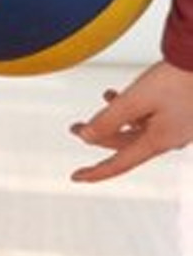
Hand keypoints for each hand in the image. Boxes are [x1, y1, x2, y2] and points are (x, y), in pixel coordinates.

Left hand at [68, 60, 192, 180]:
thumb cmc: (175, 78)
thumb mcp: (133, 100)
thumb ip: (107, 121)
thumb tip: (85, 138)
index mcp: (159, 141)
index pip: (120, 163)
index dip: (97, 171)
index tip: (75, 177)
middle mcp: (171, 139)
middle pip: (126, 143)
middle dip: (99, 135)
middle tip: (74, 126)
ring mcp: (179, 127)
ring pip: (138, 128)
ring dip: (116, 117)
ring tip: (104, 96)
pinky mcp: (184, 113)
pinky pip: (152, 118)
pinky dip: (134, 109)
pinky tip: (124, 93)